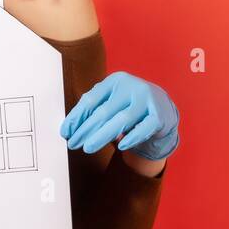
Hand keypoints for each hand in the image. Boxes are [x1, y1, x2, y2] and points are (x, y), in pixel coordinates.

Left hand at [59, 71, 179, 160]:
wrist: (162, 109)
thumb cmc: (129, 106)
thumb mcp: (111, 102)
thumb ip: (92, 109)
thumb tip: (69, 127)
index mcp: (116, 81)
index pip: (91, 100)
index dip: (76, 117)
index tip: (66, 132)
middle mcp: (132, 87)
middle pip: (104, 111)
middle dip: (86, 129)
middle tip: (73, 143)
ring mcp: (147, 100)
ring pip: (121, 120)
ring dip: (102, 136)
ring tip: (87, 148)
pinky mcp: (159, 116)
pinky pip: (144, 128)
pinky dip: (132, 137)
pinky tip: (121, 146)